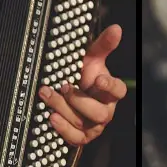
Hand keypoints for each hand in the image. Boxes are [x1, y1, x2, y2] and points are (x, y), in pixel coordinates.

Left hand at [37, 25, 127, 145]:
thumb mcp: (91, 59)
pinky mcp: (82, 136)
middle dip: (79, 100)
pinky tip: (51, 117)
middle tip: (64, 86)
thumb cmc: (83, 78)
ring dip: (64, 109)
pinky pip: (76, 138)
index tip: (97, 78)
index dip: (109, 87)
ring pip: (84, 123)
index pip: (118, 91)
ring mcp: (94, 126)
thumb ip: (103, 45)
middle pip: (100, 112)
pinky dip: (63, 129)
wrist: (69, 98)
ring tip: (47, 95)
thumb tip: (116, 28)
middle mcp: (105, 110)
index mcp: (110, 92)